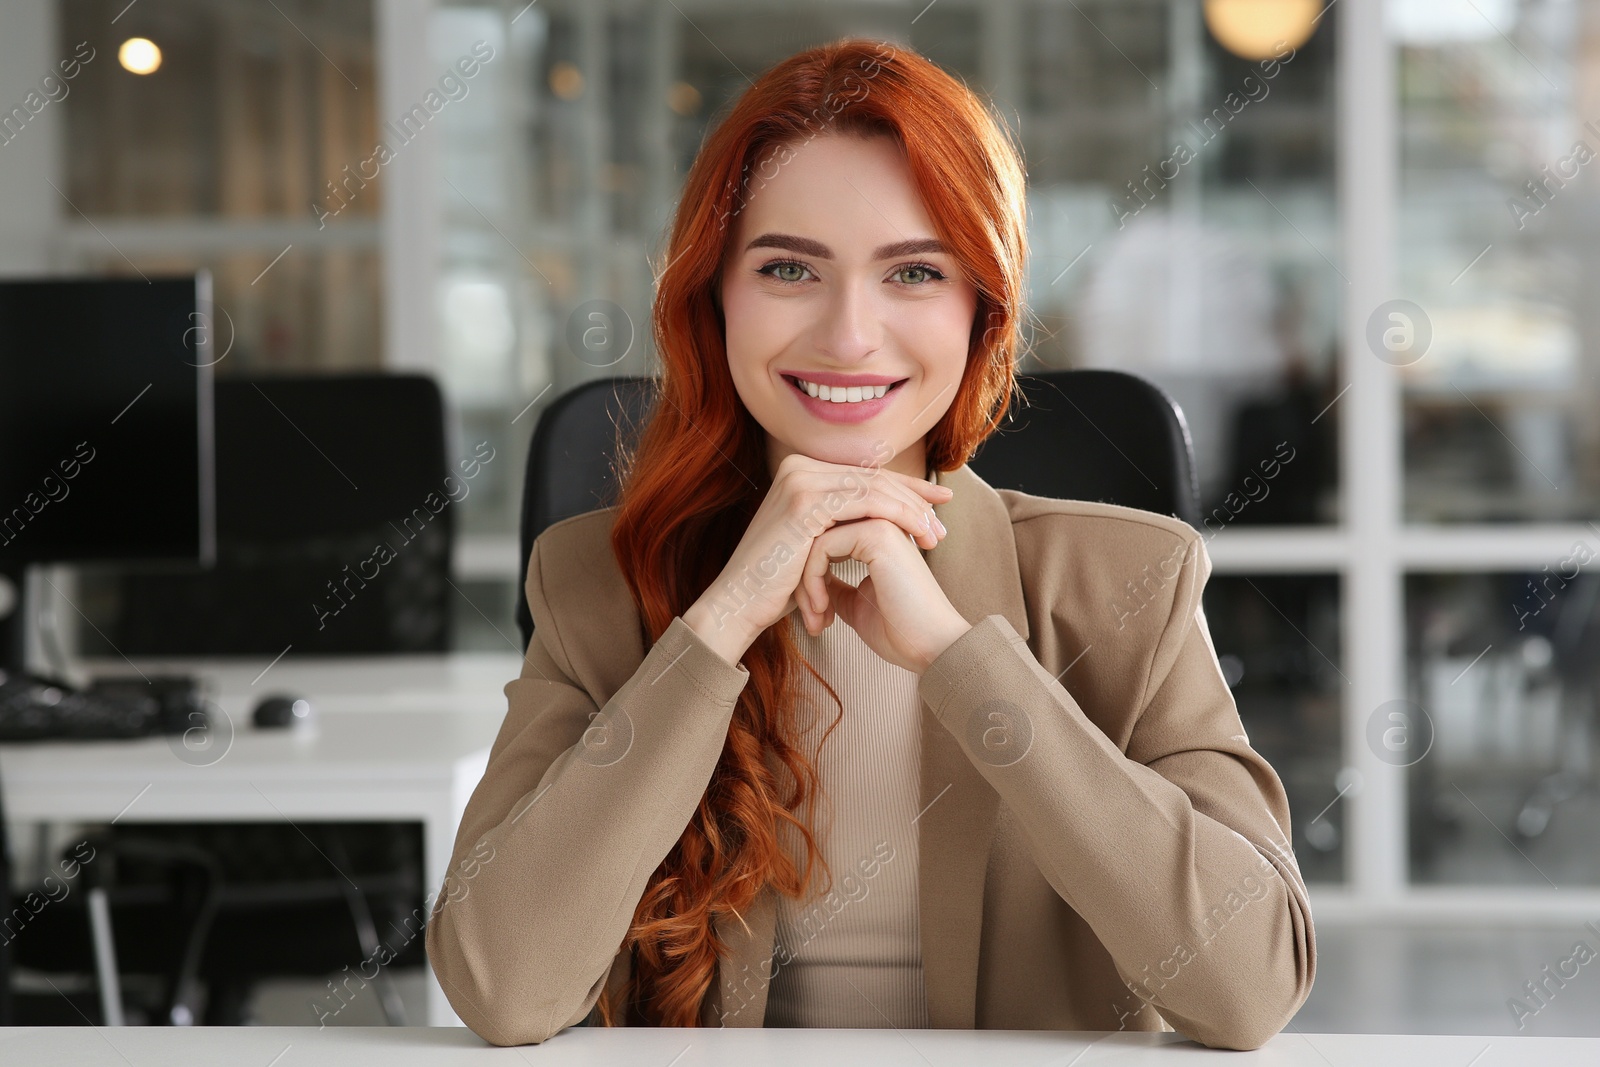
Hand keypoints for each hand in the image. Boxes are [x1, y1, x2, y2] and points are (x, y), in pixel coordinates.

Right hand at [682, 453, 952, 664]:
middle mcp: (798, 468)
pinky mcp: (805, 502)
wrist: (739, 603)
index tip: (935, 501)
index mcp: (799, 472)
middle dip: (913, 497)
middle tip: (944, 514)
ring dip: (911, 509)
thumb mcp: (811, 545)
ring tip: (935, 532)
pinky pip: (866, 503)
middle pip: (871, 478)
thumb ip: (836, 525)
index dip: (902, 488)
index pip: (861, 476)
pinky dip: (897, 516)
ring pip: (874, 488)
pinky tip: (918, 531)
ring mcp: (800, 481)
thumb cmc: (775, 585)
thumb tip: (874, 521)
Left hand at [798, 517, 971, 673]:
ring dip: (805, 582)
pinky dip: (812, 580)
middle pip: (815, 535)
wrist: (931, 647)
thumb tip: (809, 579)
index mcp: (880, 534)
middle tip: (811, 618)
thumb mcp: (855, 602)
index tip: (815, 616)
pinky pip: (823, 546)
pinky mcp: (878, 534)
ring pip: (814, 538)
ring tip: (815, 618)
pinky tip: (823, 609)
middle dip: (802, 578)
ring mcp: (882, 522)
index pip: (824, 538)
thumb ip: (833, 583)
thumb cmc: (899, 630)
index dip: (810, 576)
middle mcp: (881, 520)